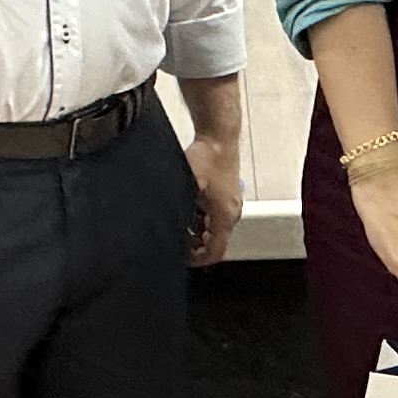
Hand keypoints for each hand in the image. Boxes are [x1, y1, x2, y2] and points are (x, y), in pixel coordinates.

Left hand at [185, 126, 243, 265]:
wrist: (218, 138)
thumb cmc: (208, 157)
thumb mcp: (187, 185)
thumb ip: (179, 208)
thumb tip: (165, 224)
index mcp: (225, 216)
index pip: (216, 251)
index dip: (198, 260)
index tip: (182, 259)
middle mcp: (231, 213)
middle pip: (214, 242)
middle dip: (194, 245)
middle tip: (175, 239)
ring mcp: (230, 206)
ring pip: (212, 230)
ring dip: (195, 231)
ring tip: (178, 222)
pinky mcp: (226, 198)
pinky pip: (213, 217)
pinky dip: (199, 219)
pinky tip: (186, 209)